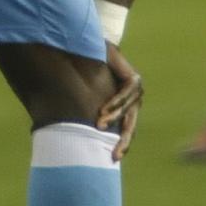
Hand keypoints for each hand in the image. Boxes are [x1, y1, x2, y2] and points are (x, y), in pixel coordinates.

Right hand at [97, 43, 143, 159]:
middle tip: (115, 154)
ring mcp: (136, 90)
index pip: (126, 129)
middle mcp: (133, 100)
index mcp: (125, 107)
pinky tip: (103, 110)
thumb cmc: (86, 73)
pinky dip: (115, 102)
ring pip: (128, 110)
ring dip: (113, 118)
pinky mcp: (134, 78)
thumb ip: (86, 111)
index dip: (121, 143)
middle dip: (123, 140)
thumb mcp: (87, 96)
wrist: (92, 48)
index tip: (114, 158)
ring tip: (99, 125)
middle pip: (131, 124)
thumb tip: (68, 135)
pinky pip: (126, 94)